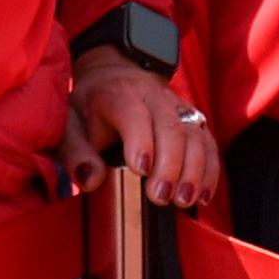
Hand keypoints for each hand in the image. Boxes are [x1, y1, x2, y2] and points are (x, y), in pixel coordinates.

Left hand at [71, 44, 218, 208]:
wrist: (115, 77)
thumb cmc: (91, 108)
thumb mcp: (70, 125)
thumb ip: (76, 154)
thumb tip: (92, 180)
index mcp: (119, 93)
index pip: (133, 113)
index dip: (140, 139)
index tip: (141, 169)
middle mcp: (154, 97)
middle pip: (170, 127)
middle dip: (170, 164)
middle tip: (161, 197)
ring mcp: (178, 107)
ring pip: (194, 135)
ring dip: (193, 170)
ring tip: (184, 201)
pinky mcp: (193, 120)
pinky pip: (208, 143)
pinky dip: (209, 170)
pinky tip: (202, 196)